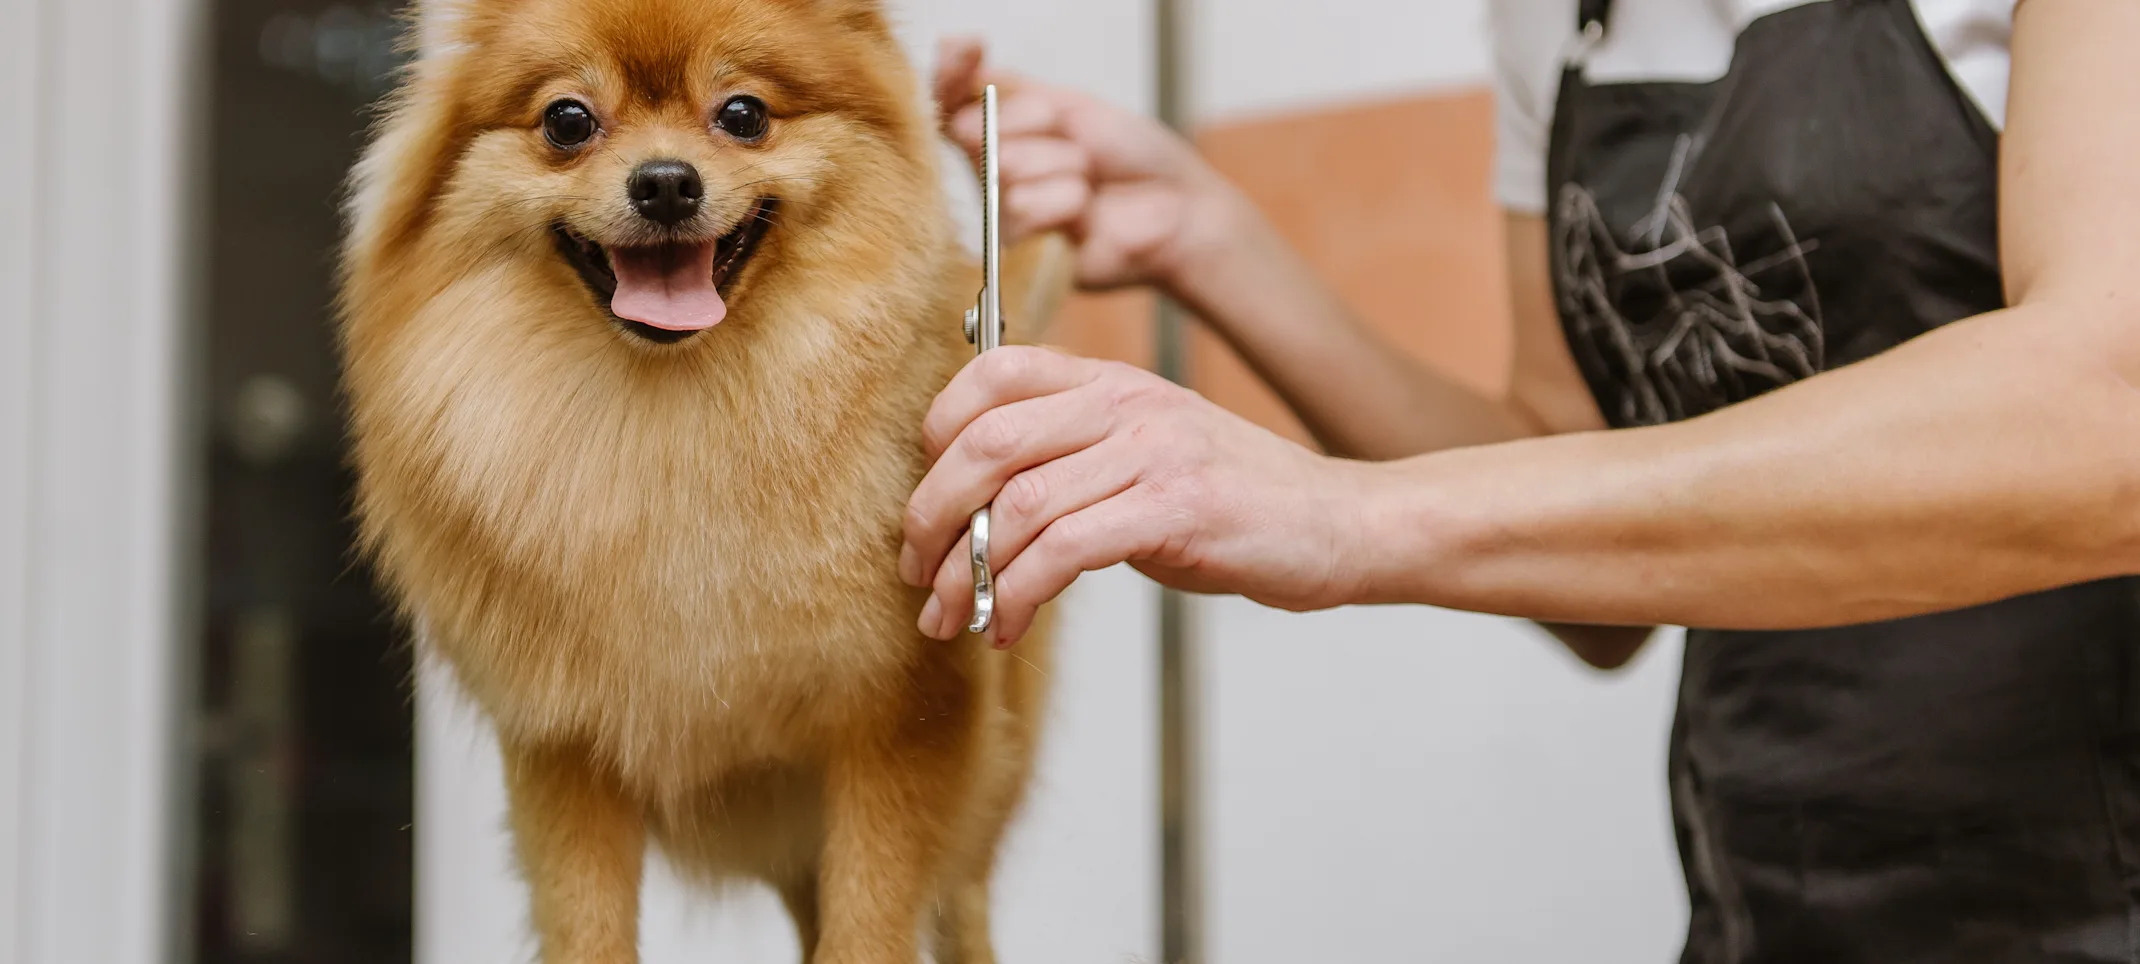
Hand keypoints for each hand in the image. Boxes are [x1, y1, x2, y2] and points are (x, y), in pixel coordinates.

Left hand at [898, 346, 1370, 644]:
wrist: (1343, 524)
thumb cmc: (1239, 502)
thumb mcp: (1147, 454)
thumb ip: (1073, 459)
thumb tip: (978, 510)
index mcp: (1111, 381)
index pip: (992, 372)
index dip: (936, 433)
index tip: (925, 500)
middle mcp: (1126, 403)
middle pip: (986, 440)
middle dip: (930, 514)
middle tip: (916, 572)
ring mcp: (1153, 451)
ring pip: (1018, 502)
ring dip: (969, 571)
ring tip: (951, 615)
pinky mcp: (1176, 508)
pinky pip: (1065, 549)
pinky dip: (1019, 594)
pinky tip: (1009, 625)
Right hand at [933, 38, 1244, 291]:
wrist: (1178, 207)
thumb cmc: (1133, 157)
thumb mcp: (1071, 104)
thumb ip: (1010, 87)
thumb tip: (953, 52)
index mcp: (1001, 131)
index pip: (947, 98)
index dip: (949, 72)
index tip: (966, 49)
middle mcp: (992, 172)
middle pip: (975, 129)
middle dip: (1039, 125)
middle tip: (1081, 145)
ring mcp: (1004, 212)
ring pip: (1004, 169)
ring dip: (1062, 165)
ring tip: (1089, 182)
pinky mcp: (1021, 253)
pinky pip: (1022, 209)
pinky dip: (1065, 201)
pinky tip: (1086, 212)